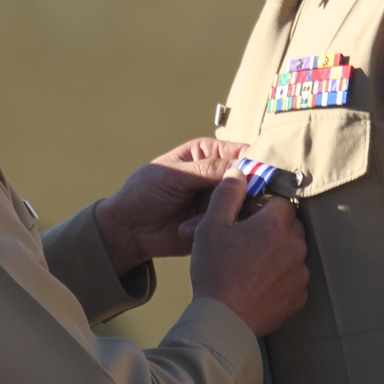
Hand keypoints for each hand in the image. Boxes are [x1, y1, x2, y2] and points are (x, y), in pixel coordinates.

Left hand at [95, 138, 246, 277]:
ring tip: (192, 220)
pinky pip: (230, 226)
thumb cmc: (145, 192)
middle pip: (249, 181)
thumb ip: (208, 170)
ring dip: (224, 213)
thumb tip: (242, 167)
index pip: (241, 153)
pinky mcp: (217, 224)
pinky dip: (216, 229)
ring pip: (242, 205)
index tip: (254, 178)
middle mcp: (219, 176)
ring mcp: (220, 201)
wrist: (129, 229)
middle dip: (243, 193)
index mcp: (209, 154)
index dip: (253, 164)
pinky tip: (190, 230)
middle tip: (228, 203)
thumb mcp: (174, 175)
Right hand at [189, 169, 308, 336]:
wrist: (223, 320)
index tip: (246, 216)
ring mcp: (299, 274)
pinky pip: (294, 277)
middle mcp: (295, 247)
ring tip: (251, 263)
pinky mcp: (299, 297)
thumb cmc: (215, 272)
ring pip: (294, 251)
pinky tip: (258, 282)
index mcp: (275, 226)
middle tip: (247, 238)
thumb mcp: (211, 226)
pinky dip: (281, 276)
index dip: (263, 205)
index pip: (281, 201)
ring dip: (278, 251)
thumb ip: (227, 194)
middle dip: (273, 227)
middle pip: (291, 225)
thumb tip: (239, 173)